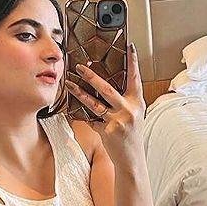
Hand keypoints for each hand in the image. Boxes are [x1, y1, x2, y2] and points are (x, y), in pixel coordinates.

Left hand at [65, 42, 146, 164]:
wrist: (131, 159)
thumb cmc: (131, 136)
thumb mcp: (133, 115)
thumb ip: (124, 101)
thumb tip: (106, 86)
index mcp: (137, 102)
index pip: (135, 78)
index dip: (133, 61)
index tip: (130, 46)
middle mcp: (129, 110)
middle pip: (107, 89)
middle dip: (92, 76)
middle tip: (80, 66)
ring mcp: (117, 121)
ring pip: (94, 103)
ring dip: (80, 92)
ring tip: (70, 83)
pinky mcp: (107, 131)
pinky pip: (91, 119)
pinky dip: (82, 114)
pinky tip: (73, 108)